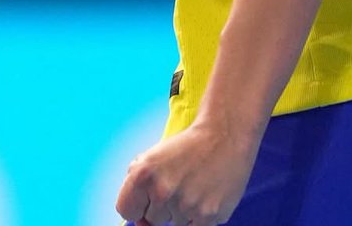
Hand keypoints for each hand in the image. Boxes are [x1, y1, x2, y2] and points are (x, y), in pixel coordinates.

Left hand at [115, 117, 261, 225]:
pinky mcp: (207, 216)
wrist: (225, 134)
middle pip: (152, 219)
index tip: (149, 195)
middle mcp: (162, 191)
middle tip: (179, 182)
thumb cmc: (188, 146)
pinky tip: (204, 194)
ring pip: (174, 223)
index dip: (138, 203)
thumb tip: (138, 221)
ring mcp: (185, 206)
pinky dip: (198, 216)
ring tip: (195, 184)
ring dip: (182, 210)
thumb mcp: (154, 155)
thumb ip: (137, 185)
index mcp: (144, 174)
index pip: (126, 210)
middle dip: (163, 205)